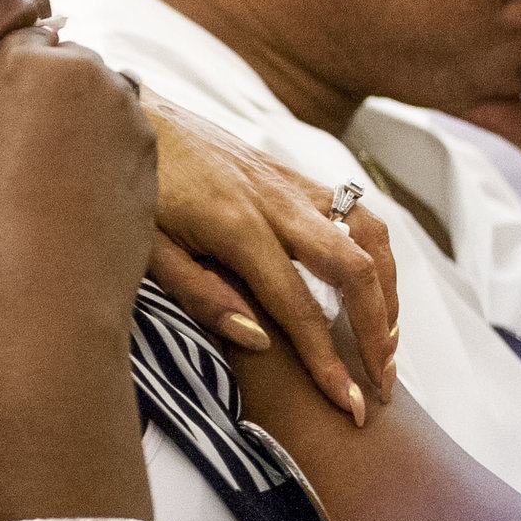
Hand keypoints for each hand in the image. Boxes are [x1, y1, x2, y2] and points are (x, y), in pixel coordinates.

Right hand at [0, 28, 155, 338]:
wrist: (46, 301)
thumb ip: (6, 107)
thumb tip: (26, 101)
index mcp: (28, 61)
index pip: (21, 39)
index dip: (9, 75)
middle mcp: (86, 72)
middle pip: (69, 61)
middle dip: (53, 92)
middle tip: (25, 147)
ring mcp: (128, 111)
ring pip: (103, 96)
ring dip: (85, 122)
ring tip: (52, 176)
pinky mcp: (153, 149)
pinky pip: (124, 134)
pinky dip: (107, 154)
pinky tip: (81, 194)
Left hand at [144, 91, 398, 417]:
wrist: (131, 113)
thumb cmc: (131, 189)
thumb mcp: (146, 249)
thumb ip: (200, 295)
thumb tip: (258, 340)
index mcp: (237, 228)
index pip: (297, 308)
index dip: (328, 362)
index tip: (351, 407)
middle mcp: (276, 202)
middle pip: (356, 268)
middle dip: (379, 331)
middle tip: (382, 383)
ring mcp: (289, 184)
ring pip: (369, 233)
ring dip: (389, 289)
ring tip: (386, 340)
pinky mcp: (290, 174)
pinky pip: (354, 211)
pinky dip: (375, 252)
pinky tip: (369, 285)